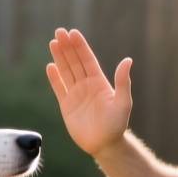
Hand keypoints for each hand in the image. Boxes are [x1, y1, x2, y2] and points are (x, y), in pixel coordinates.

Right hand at [45, 28, 132, 156]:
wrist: (104, 144)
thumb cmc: (116, 124)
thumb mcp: (123, 103)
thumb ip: (123, 82)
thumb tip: (127, 60)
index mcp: (99, 82)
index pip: (87, 59)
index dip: (80, 46)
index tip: (73, 33)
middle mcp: (86, 85)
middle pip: (74, 62)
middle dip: (67, 47)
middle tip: (59, 32)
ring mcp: (76, 94)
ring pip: (66, 71)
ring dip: (59, 57)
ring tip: (53, 42)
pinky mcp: (66, 106)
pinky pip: (59, 88)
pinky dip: (54, 78)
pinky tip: (50, 66)